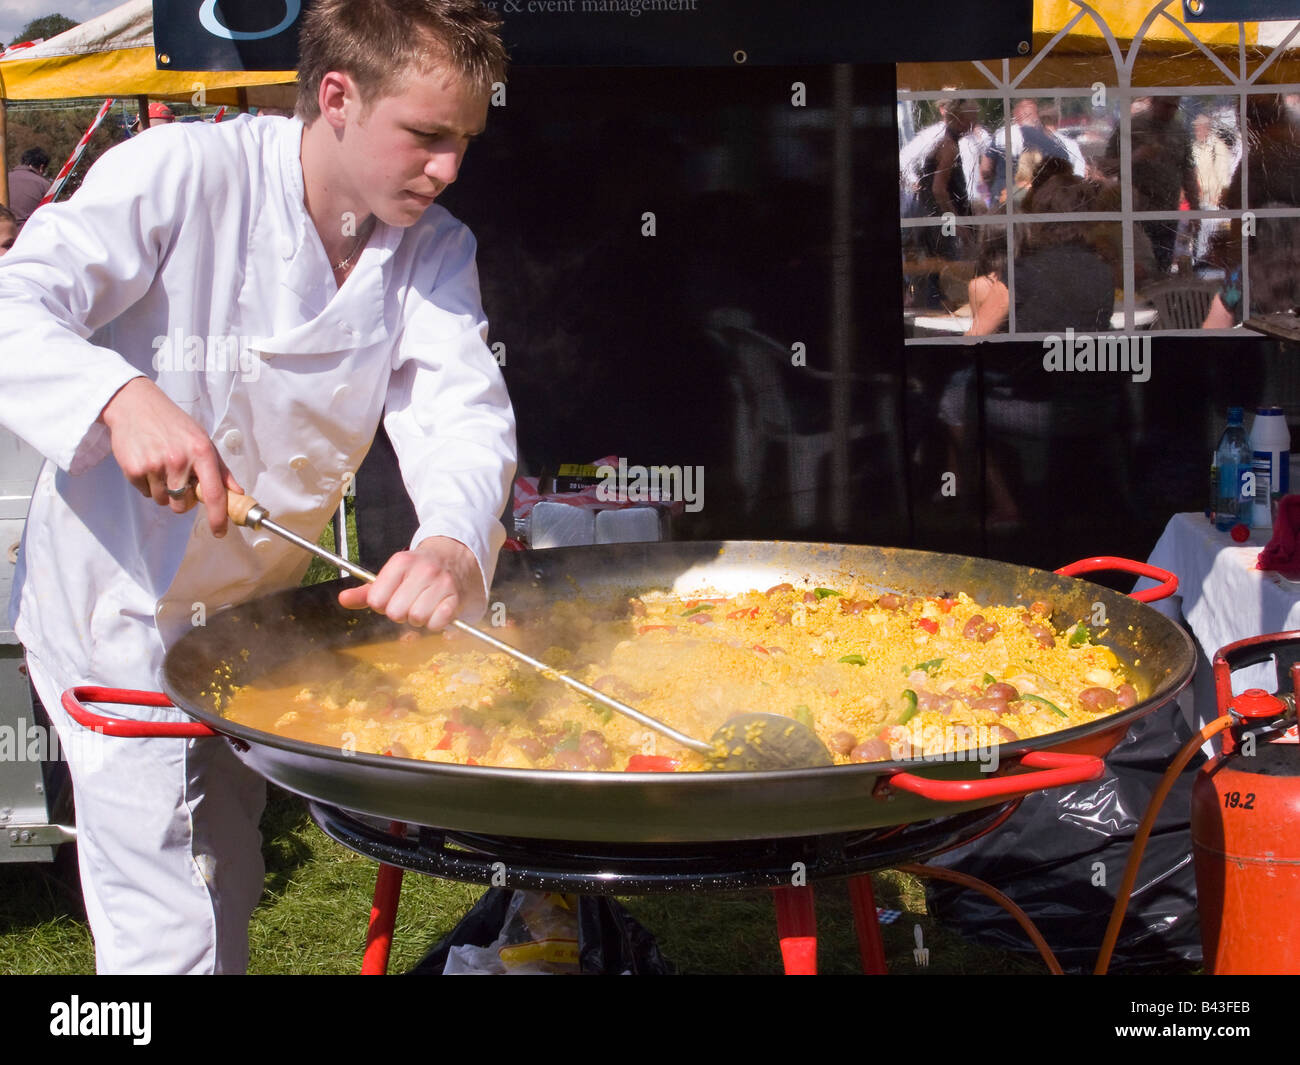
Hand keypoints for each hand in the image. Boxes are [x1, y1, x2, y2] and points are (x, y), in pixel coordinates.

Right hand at [99, 377, 242, 536]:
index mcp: (201, 452)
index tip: (220, 532)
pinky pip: (145, 492)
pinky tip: (147, 462)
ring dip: (163, 491)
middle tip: (179, 480)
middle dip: (183, 500)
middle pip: (183, 505)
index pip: (214, 493)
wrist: (136, 405)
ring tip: (161, 466)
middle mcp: (179, 460)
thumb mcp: (202, 439)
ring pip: (163, 501)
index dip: (219, 517)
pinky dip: (147, 484)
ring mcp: (154, 464)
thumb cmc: (174, 424)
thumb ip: (220, 469)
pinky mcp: (133, 468)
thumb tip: (237, 493)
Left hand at [337, 536, 484, 629]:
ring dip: (419, 619)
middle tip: (410, 602)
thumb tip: (342, 599)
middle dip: (401, 613)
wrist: (455, 556)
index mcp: (401, 562)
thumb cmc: (418, 571)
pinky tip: (437, 611)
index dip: (383, 604)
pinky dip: (435, 623)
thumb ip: (366, 591)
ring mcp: (442, 583)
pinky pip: (436, 624)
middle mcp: (422, 570)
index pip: (377, 600)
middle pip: (396, 613)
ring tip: (424, 605)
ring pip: (417, 619)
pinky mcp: (456, 597)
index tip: (392, 597)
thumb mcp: (391, 575)